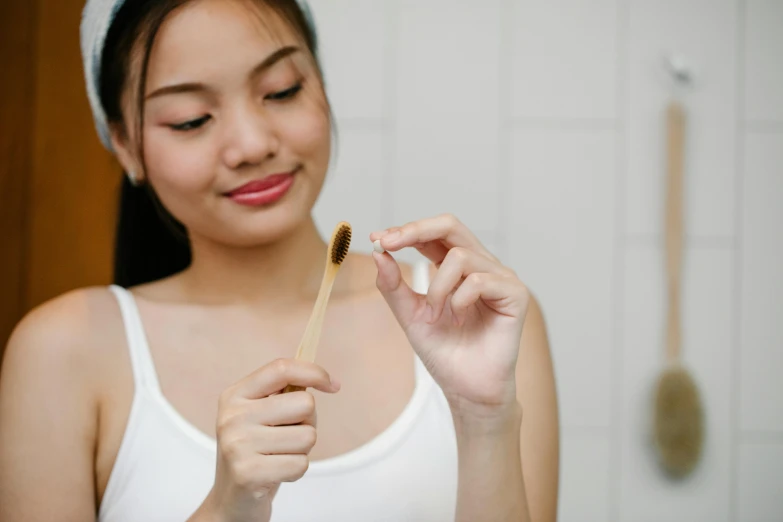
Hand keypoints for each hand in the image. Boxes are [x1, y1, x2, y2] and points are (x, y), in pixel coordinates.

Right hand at [193, 359, 339, 521]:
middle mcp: (232, 416)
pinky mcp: (247, 473)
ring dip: (302, 449)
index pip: (281, 369)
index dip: (313, 372)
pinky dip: (296, 470)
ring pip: (307, 436)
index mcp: (235, 395)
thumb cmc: (255, 452)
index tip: (332, 384)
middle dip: (308, 422)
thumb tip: (325, 380)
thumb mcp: (261, 416)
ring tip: (279, 455)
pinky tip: (277, 472)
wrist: (231, 499)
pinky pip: (300, 463)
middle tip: (288, 436)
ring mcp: (237, 444)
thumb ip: (285, 394)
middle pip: (304, 403)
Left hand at [371, 214, 528, 419]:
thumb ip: (393, 286)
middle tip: (389, 243)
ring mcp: (500, 277)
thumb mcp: (410, 315)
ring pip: (460, 256)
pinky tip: (459, 321)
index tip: (378, 238)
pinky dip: (460, 300)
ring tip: (436, 315)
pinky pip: (480, 280)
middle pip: (451, 225)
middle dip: (415, 230)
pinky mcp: (515, 294)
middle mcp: (480, 265)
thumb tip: (379, 253)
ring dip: (437, 287)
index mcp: (456, 267)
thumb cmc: (444, 353)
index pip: (434, 234)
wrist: (466, 389)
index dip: (406, 230)